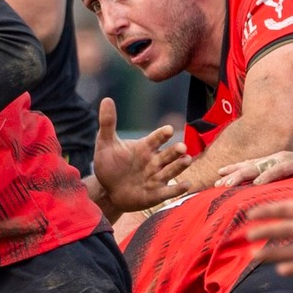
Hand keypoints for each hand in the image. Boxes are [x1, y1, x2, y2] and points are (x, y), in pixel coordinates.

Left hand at [90, 98, 189, 214]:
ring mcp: (157, 177)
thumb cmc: (109, 165)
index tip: (168, 130)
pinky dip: (178, 188)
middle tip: (182, 147)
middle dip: (175, 151)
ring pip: (171, 170)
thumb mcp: (105, 144)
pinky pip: (169, 191)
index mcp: (145, 147)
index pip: (156, 138)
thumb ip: (108, 123)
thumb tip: (106, 99)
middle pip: (168, 154)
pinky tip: (186, 184)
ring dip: (180, 165)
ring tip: (187, 159)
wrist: (107, 191)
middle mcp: (154, 161)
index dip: (162, 134)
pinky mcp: (157, 194)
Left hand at [215, 149, 292, 188]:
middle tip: (216, 185)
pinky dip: (268, 175)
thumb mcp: (292, 182)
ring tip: (228, 184)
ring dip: (243, 175)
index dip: (233, 172)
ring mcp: (288, 159)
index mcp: (275, 164)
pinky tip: (258, 183)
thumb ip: (278, 187)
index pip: (250, 167)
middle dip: (232, 175)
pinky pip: (281, 169)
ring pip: (260, 166)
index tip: (216, 180)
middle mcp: (278, 159)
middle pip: (250, 166)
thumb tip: (261, 198)